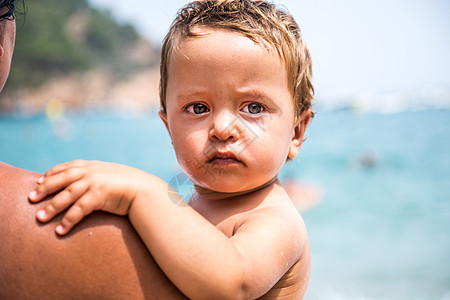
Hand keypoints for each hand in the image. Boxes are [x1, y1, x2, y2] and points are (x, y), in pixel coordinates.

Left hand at [28, 160, 151, 234]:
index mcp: (92, 166)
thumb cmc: (128, 185)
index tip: (39, 182)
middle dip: (45, 189)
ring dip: (52, 207)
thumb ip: (95, 176)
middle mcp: (90, 172)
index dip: (51, 174)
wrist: (144, 190)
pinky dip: (68, 221)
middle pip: (61, 179)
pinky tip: (61, 230)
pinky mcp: (99, 195)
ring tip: (40, 218)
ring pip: (66, 195)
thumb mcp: (109, 175)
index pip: (66, 167)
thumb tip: (83, 183)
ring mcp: (94, 182)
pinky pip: (79, 210)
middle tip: (31, 199)